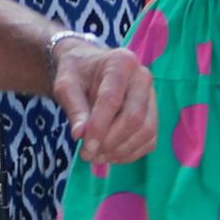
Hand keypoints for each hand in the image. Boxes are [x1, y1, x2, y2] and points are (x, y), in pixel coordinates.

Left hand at [54, 38, 154, 169]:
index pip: (112, 100)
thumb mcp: (66, 85)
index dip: (99, 127)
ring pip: (146, 131)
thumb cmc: (76, 74)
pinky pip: (149, 140)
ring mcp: (151, 96)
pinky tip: (109, 155)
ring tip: (96, 157)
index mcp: (122, 63)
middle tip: (88, 154)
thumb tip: (80, 135)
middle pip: (135, 117)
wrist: (88, 68)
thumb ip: (73, 108)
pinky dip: (130, 153)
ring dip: (120, 151)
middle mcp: (142, 77)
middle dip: (111, 141)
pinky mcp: (153, 114)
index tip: (85, 148)